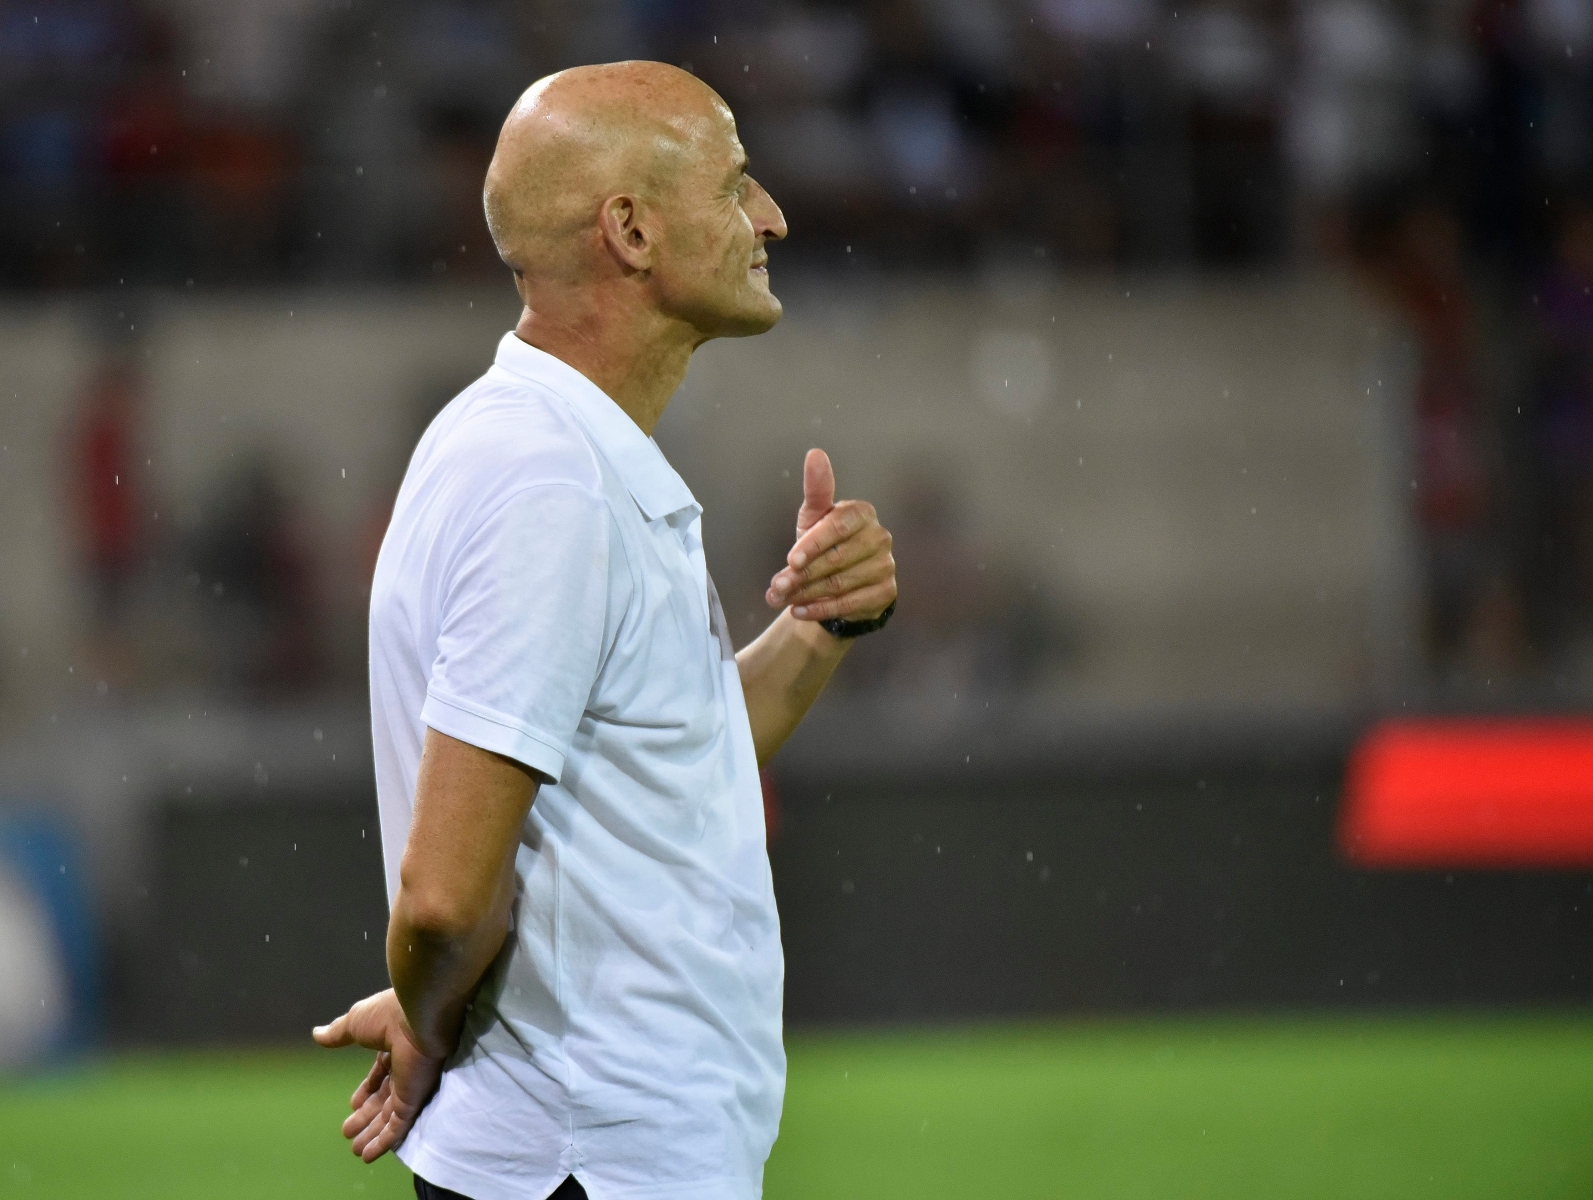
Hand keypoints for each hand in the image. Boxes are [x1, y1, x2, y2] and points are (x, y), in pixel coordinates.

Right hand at [313, 989, 444, 1162]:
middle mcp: (404, 1068)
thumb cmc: (388, 1015)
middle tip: (349, 1132)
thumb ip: (338, 1032)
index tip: (353, 1104)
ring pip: (388, 1117)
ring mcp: (410, 1086)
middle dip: (366, 1117)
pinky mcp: (414, 1100)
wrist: (418, 1019)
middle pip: (382, 1099)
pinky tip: (369, 1154)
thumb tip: (317, 1034)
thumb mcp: (356, 1022)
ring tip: (356, 1150)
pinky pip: (398, 1126)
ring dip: (372, 1135)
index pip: (381, 1074)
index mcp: (393, 1047)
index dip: (367, 1090)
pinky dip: (384, 1142)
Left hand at [766, 449, 895, 622]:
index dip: (812, 544)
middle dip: (803, 575)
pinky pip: (850, 604)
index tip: (789, 561)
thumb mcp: (814, 518)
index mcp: (863, 513)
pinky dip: (820, 610)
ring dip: (807, 594)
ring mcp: (886, 566)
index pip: (838, 526)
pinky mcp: (886, 593)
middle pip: (837, 559)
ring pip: (841, 584)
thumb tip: (815, 454)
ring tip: (782, 599)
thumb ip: (816, 489)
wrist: (839, 584)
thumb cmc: (823, 545)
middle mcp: (881, 537)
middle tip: (777, 586)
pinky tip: (799, 611)